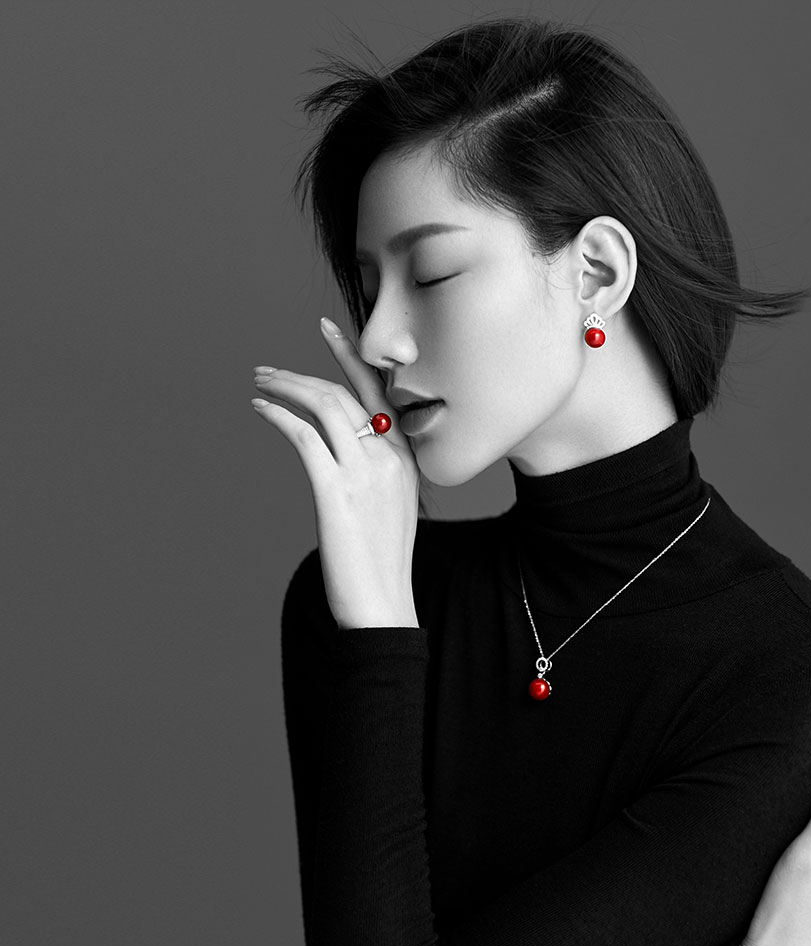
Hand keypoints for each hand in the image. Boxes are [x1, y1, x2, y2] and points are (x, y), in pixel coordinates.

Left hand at [251, 318, 420, 627]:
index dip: (351, 357)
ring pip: (324, 404)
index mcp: (405, 459)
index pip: (378, 393)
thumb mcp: (392, 508)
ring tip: (260, 383)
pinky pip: (304, 435)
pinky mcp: (336, 491)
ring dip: (286, 386)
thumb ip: (376, 473)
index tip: (327, 329)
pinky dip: (278, 415)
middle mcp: (389, 457)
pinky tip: (260, 409)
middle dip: (302, 374)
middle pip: (343, 394)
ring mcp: (365, 473)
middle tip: (268, 370)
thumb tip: (344, 456)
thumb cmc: (381, 564)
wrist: (383, 605)